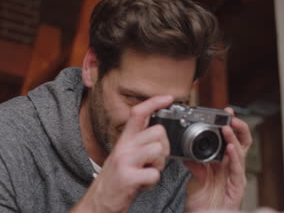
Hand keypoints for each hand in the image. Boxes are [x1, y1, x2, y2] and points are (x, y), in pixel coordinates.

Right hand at [70, 95, 172, 212]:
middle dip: (164, 147)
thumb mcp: (125, 154)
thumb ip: (139, 141)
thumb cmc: (117, 178)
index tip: (168, 98)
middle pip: (158, 131)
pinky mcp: (128, 177)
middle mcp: (124, 147)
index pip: (138, 112)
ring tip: (147, 171)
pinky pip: (154, 174)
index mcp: (124, 140)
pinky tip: (143, 184)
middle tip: (154, 160)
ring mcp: (125, 161)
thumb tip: (160, 130)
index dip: (155, 102)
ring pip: (158, 150)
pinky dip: (153, 182)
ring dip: (159, 165)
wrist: (98, 202)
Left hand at [184, 107, 252, 211]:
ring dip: (234, 138)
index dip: (230, 126)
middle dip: (239, 127)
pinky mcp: (237, 187)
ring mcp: (236, 177)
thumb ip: (195, 168)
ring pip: (241, 152)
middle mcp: (232, 168)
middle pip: (242, 142)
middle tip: (231, 115)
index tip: (224, 113)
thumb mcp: (195, 182)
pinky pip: (237, 169)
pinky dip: (234, 157)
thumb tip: (189, 155)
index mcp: (223, 164)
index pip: (230, 140)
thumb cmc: (202, 205)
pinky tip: (230, 147)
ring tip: (228, 127)